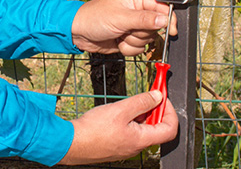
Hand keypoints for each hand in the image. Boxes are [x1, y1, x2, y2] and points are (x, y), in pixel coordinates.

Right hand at [58, 90, 177, 164]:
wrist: (71, 143)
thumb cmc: (93, 130)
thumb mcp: (121, 109)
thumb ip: (142, 102)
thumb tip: (158, 97)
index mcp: (141, 140)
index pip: (170, 129)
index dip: (170, 111)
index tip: (163, 98)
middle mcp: (137, 147)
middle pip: (157, 128)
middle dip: (155, 109)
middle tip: (148, 94)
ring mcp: (127, 147)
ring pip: (143, 129)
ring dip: (142, 113)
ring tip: (130, 102)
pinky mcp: (117, 145)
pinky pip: (132, 132)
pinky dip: (132, 120)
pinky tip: (120, 111)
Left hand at [71, 0, 175, 55]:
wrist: (78, 33)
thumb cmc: (94, 18)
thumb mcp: (120, 18)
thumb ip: (144, 19)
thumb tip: (165, 19)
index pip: (161, 6)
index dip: (167, 19)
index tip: (170, 31)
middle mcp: (138, 10)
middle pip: (156, 26)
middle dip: (142, 32)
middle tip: (127, 29)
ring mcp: (134, 25)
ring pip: (148, 39)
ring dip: (133, 41)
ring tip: (120, 34)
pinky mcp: (130, 37)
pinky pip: (139, 48)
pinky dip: (129, 48)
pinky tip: (118, 41)